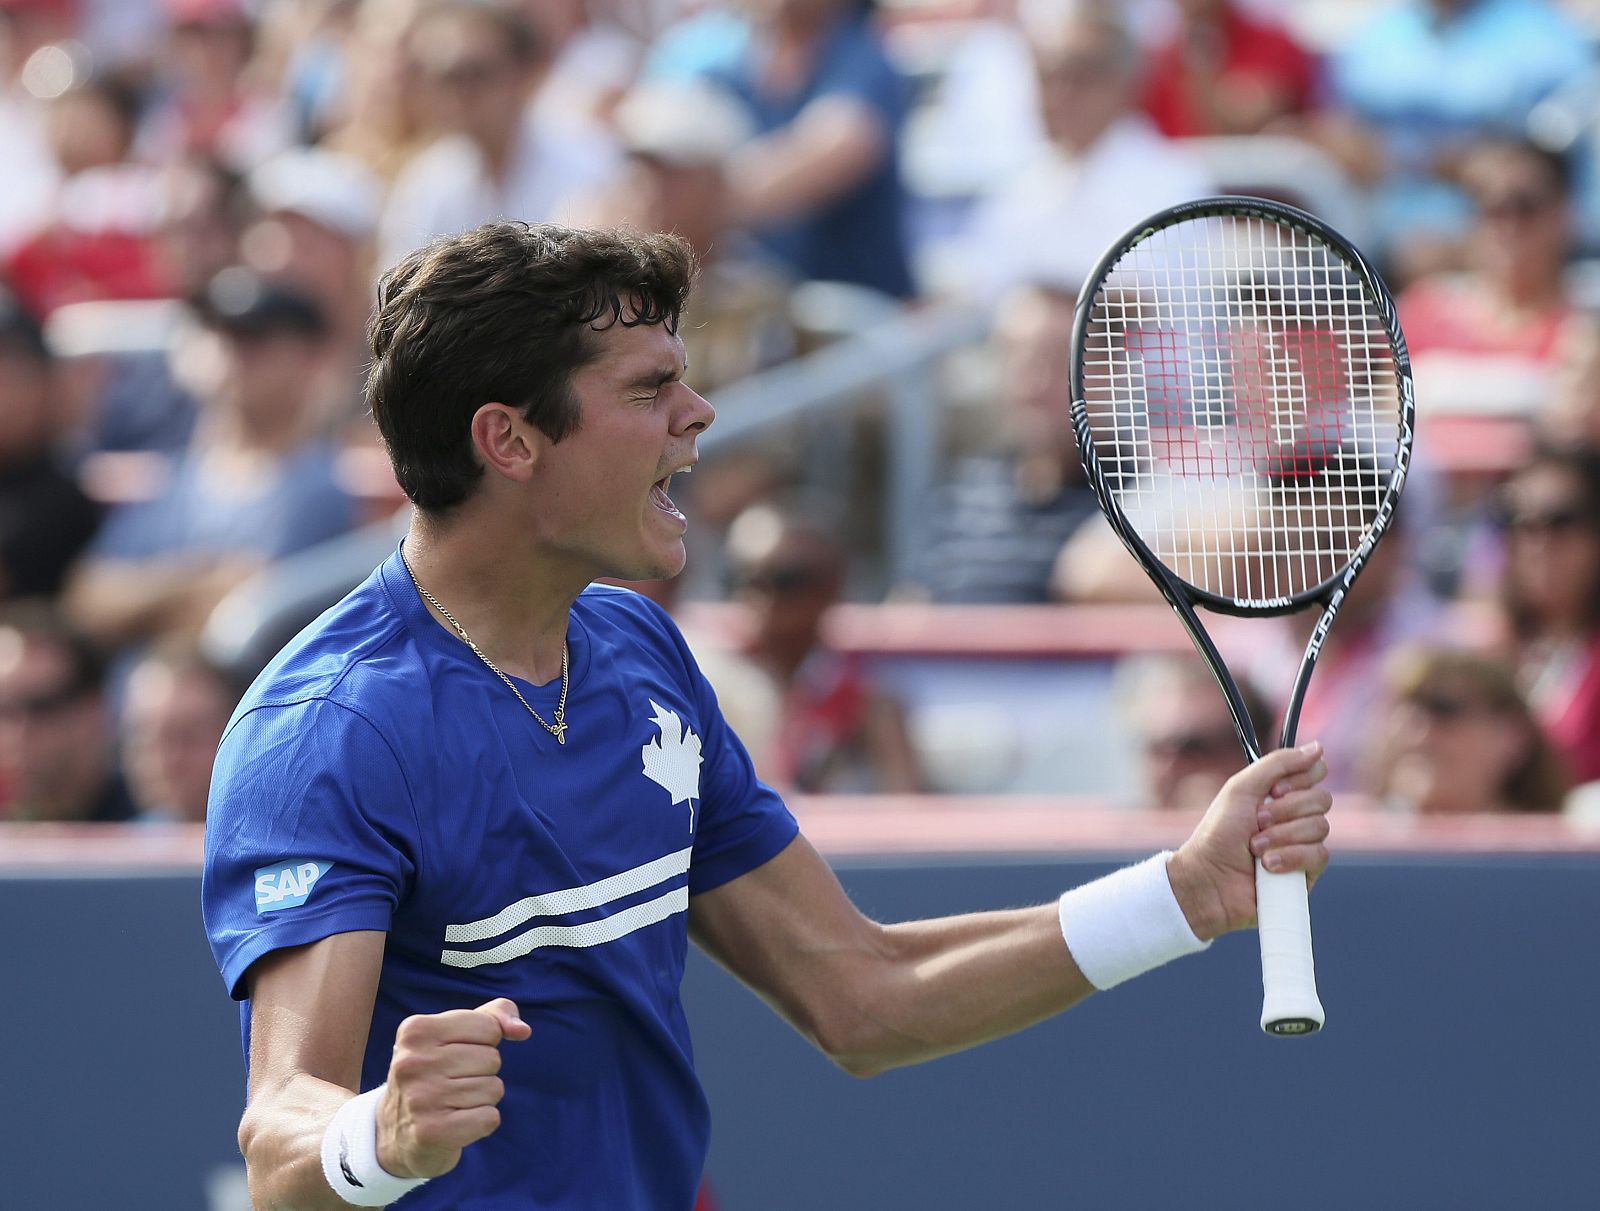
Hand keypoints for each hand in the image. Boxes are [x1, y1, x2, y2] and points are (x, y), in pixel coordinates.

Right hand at [376, 998, 530, 1178]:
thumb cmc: (436, 1072)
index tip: (457, 1054)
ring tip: (453, 1103)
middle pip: (492, 1059)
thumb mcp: (457, 1034)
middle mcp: (412, 1062)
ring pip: (493, 1089)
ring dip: (483, 1099)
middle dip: (484, 1072)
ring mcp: (419, 1099)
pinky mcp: (431, 1132)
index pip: (488, 1027)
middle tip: (453, 1084)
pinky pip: (490, 1118)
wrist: (395, 1133)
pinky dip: (482, 1122)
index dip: (485, 1042)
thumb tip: (522, 1030)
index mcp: (416, 1030)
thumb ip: (495, 1017)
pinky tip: (457, 1124)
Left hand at [1167, 742, 1330, 940]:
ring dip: (1282, 836)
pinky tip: (1268, 866)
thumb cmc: (1219, 833)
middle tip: (1257, 821)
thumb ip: (1277, 764)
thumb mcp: (1242, 789)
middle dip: (1285, 812)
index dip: (1299, 780)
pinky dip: (1290, 858)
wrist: (1209, 878)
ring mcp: (1303, 845)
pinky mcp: (1307, 873)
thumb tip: (1317, 748)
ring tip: (1255, 848)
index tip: (1274, 791)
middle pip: (1321, 800)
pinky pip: (1319, 856)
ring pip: (1320, 828)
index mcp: (1281, 794)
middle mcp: (1295, 817)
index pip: (1315, 774)